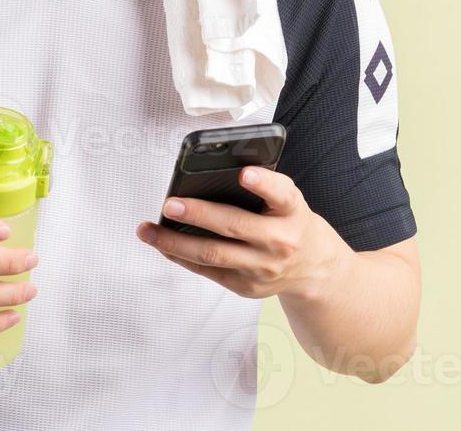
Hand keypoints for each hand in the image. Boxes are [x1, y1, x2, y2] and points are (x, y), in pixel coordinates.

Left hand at [135, 166, 342, 299]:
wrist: (313, 268)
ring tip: (147, 230)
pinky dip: (180, 256)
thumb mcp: (287, 200)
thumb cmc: (289, 221)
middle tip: (170, 204)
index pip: (282, 194)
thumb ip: (260, 187)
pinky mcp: (245, 286)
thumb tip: (209, 173)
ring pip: (212, 254)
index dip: (263, 183)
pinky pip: (207, 270)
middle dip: (198, 215)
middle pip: (235, 226)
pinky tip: (161, 244)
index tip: (244, 174)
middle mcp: (280, 241)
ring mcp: (262, 268)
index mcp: (292, 211)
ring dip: (174, 242)